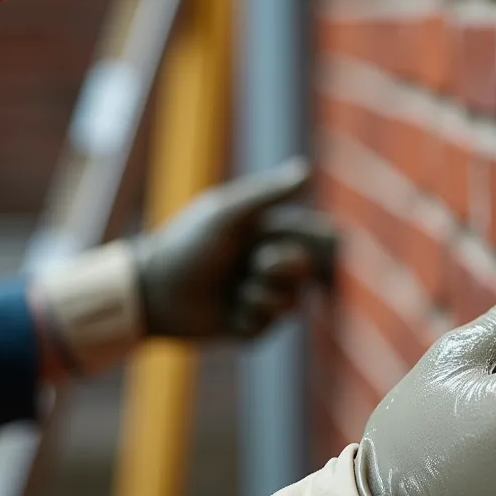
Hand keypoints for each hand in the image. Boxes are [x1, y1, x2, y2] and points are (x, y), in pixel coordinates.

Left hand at [135, 158, 336, 338]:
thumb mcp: (228, 214)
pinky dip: (250, 317)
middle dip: (287, 268)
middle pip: (307, 271)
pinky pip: (269, 326)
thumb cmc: (187, 244)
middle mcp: (268, 265)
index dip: (332, 244)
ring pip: (293, 303)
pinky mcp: (251, 326)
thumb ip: (268, 194)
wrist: (154, 291)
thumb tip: (306, 169)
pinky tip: (228, 312)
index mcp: (268, 234)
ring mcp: (261, 296)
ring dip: (266, 296)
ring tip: (239, 292)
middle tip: (260, 262)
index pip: (315, 238)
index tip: (340, 248)